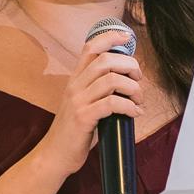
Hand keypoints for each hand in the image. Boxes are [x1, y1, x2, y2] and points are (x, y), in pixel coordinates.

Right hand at [32, 29, 142, 173]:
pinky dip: (129, 106)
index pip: (90, 47)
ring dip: (133, 88)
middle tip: (139, 80)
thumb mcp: (82, 103)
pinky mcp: (83, 117)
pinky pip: (112, 103)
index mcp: (75, 79)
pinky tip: (134, 113)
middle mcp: (75, 86)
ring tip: (138, 100)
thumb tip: (127, 81)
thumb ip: (98, 89)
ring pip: (112, 80)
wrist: (54, 155)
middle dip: (130, 66)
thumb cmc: (73, 131)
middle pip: (106, 60)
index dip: (110, 37)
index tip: (127, 38)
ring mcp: (78, 101)